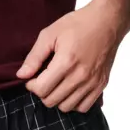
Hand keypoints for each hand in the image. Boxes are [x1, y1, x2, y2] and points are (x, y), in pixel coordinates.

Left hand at [15, 0, 129, 111]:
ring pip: (66, 107)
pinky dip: (74, 102)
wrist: (107, 21)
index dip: (31, 85)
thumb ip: (34, 57)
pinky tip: (70, 89)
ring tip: (56, 84)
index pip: (41, 90)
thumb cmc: (78, 24)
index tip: (32, 77)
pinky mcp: (101, 85)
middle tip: (43, 79)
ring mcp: (92, 82)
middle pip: (51, 101)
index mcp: (66, 62)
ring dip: (57, 98)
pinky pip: (84, 107)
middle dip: (42, 92)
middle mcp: (80, 76)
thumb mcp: (50, 34)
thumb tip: (21, 75)